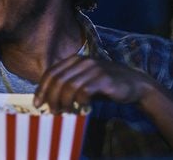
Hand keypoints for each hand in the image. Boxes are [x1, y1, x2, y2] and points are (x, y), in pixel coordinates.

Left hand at [34, 55, 152, 112]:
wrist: (135, 85)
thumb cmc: (105, 86)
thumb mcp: (84, 82)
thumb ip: (67, 87)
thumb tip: (47, 101)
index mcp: (74, 60)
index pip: (51, 72)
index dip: (42, 89)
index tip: (37, 103)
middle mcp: (83, 61)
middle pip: (58, 79)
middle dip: (51, 97)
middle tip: (51, 111)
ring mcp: (94, 68)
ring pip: (69, 86)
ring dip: (63, 102)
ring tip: (64, 112)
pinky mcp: (104, 78)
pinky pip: (84, 91)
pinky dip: (79, 101)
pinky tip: (80, 108)